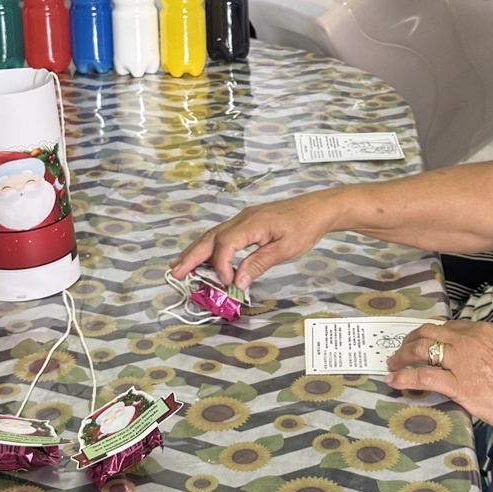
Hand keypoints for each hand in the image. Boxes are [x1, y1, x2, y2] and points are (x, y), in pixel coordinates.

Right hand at [171, 191, 341, 290]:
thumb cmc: (304, 227)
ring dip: (196, 251)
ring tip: (180, 265)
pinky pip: (222, 235)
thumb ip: (258, 264)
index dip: (221, 265)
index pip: (225, 244)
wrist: (317, 209)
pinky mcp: (247, 223)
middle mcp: (242, 219)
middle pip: (210, 238)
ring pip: (213, 235)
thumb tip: (237, 282)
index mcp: (252, 223)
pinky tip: (205, 257)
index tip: (226, 283)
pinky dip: (210, 247)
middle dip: (191, 256)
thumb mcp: (285, 249)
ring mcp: (243, 220)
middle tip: (175, 272)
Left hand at [387, 319, 492, 436]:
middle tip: (400, 351)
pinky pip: (424, 377)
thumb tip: (472, 358)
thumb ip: (487, 350)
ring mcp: (463, 362)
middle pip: (430, 333)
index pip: (449, 327)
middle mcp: (470, 341)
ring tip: (392, 364)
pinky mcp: (458, 386)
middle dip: (410, 341)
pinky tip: (395, 382)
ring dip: (402, 357)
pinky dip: (405, 378)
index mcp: (485, 331)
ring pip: (422, 351)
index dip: (430, 334)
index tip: (422, 342)